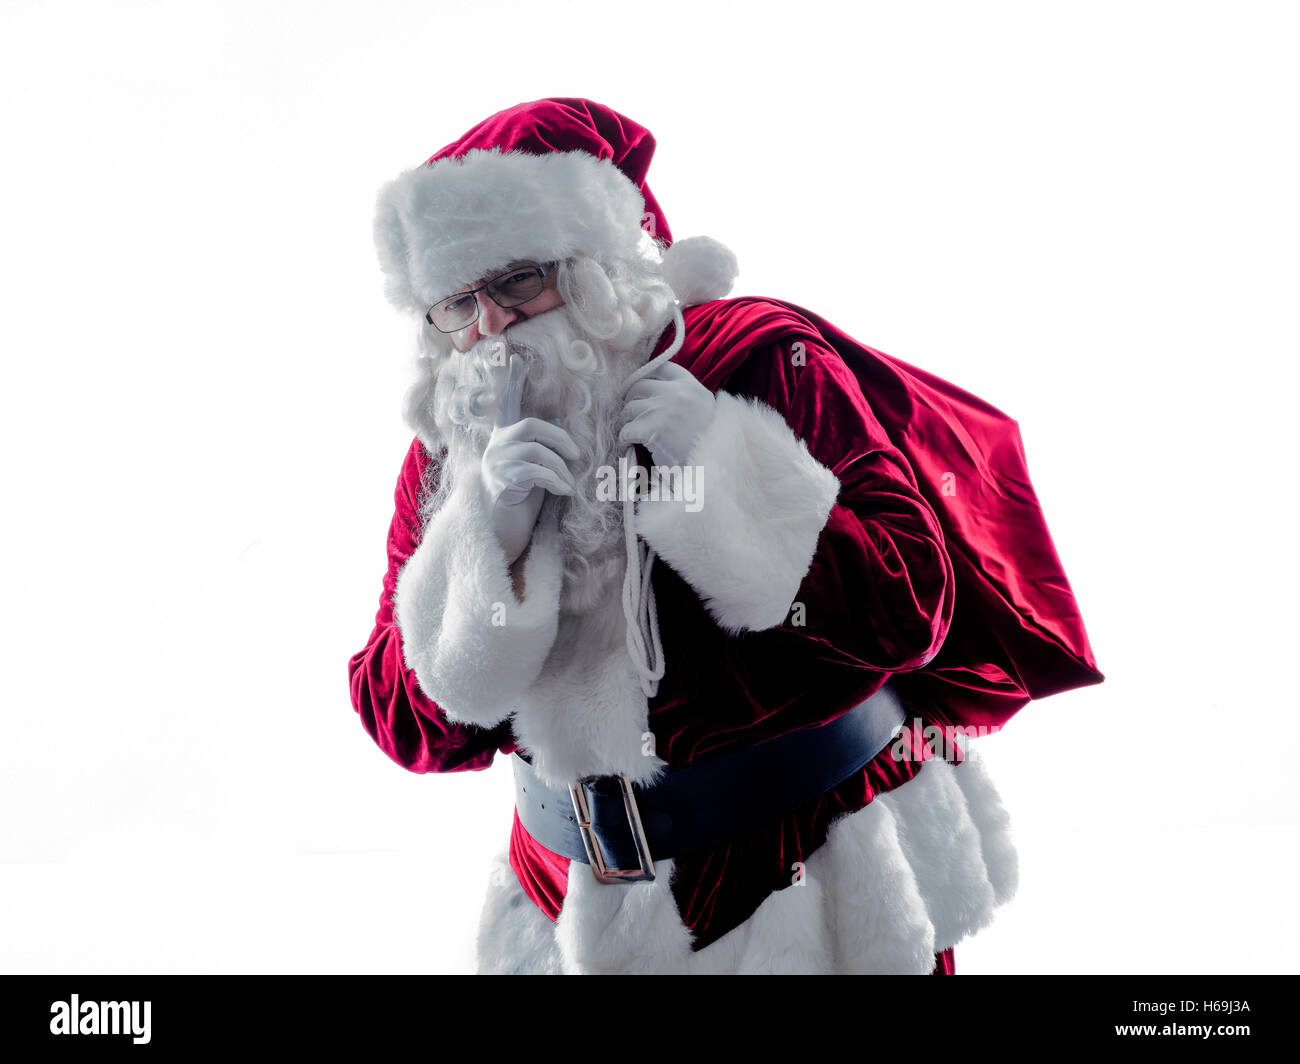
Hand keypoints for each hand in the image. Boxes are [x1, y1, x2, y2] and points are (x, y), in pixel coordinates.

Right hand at [479, 353, 580, 564]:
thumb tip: (562, 420)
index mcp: (504, 438)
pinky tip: (565, 490)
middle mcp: (496, 446)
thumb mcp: (536, 466)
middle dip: (558, 438)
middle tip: (577, 454)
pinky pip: (534, 473)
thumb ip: (544, 445)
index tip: (516, 358)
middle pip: (530, 426)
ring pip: (535, 452)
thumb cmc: (522, 496)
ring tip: (570, 482)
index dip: (512, 382)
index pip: (507, 405)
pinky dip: (555, 480)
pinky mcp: (502, 481)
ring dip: (559, 467)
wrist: (503, 527)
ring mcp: (496, 463)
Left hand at [617, 360, 715, 467]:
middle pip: (639, 386)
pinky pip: (626, 429)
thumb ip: (684, 395)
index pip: (661, 367)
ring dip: (626, 420)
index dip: (647, 376)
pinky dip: (625, 438)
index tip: (642, 390)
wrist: (711, 465)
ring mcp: (662, 409)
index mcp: (690, 385)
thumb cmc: (707, 441)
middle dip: (632, 400)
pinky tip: (629, 444)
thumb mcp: (703, 407)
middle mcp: (676, 392)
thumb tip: (657, 391)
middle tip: (631, 415)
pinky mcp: (651, 429)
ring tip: (631, 432)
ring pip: (630, 408)